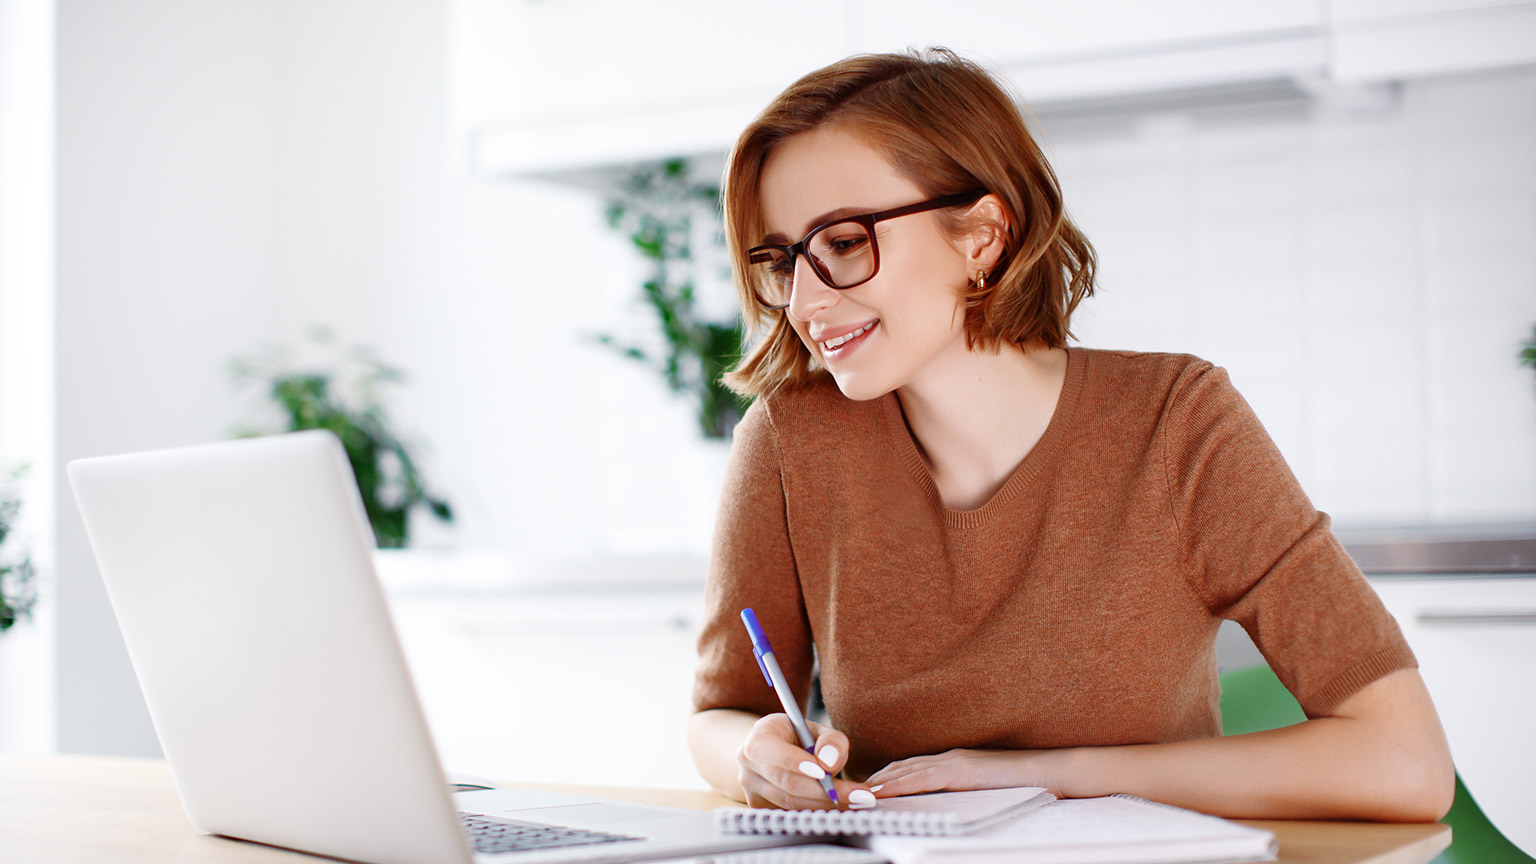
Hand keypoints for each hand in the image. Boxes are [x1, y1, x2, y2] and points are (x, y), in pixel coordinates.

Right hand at [736, 714, 872, 809]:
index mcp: (757, 739)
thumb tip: (829, 763)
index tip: (825, 773)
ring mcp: (752, 791)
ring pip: (791, 803)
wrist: (773, 753)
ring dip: (826, 805)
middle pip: (787, 783)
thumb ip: (831, 741)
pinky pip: (791, 813)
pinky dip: (817, 811)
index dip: (796, 763)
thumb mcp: (816, 730)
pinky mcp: (761, 809)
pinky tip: (839, 808)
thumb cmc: (798, 738)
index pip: (770, 751)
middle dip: (825, 791)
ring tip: (857, 802)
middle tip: (860, 795)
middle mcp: (749, 767)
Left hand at [863, 748, 1056, 797]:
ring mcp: (955, 762)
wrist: (1051, 772)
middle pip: (901, 767)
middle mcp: (949, 758)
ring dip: (879, 782)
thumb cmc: (1022, 785)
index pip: (910, 768)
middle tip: (849, 791)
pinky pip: (923, 778)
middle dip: (875, 779)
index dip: (885, 777)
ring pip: (906, 771)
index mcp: (953, 762)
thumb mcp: (983, 790)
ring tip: (856, 793)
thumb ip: (961, 793)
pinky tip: (882, 792)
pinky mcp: (962, 771)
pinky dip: (899, 785)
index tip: (864, 788)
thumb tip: (943, 807)